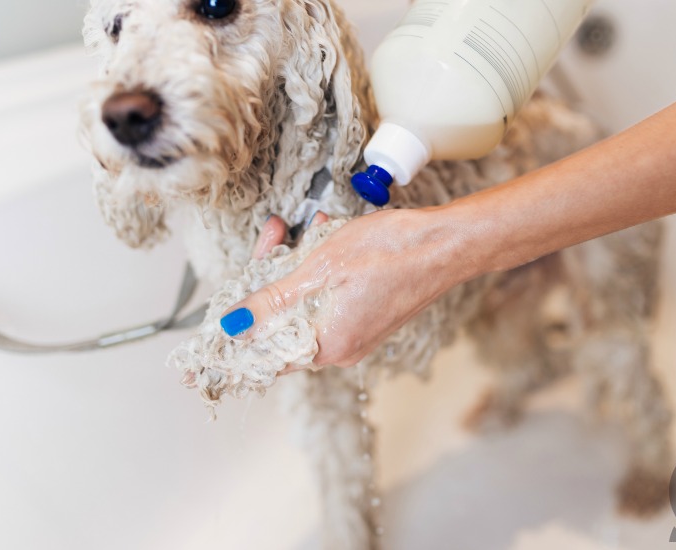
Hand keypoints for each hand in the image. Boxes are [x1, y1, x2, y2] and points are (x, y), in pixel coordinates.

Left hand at [220, 207, 461, 368]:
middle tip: (275, 236)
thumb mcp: (320, 268)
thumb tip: (234, 326)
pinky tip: (328, 240)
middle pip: (284, 322)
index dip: (242, 327)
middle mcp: (341, 348)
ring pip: (306, 305)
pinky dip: (321, 273)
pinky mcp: (367, 317)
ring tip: (310, 231)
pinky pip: (328, 300)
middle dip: (273, 277)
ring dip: (299, 268)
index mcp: (328, 345)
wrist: (446, 243)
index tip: (228, 304)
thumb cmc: (392, 251)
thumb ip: (273, 301)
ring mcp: (356, 333)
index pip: (266, 352)